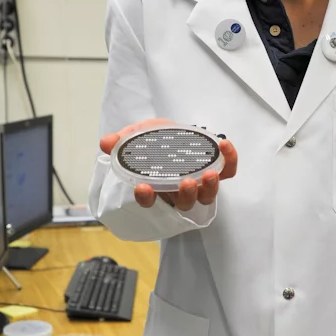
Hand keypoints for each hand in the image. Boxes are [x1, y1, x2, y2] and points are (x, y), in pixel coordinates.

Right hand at [100, 118, 237, 211]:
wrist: (177, 131)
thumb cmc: (158, 138)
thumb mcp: (139, 135)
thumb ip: (125, 140)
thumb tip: (106, 142)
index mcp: (158, 186)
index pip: (151, 201)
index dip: (147, 199)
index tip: (142, 189)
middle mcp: (179, 190)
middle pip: (184, 203)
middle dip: (185, 196)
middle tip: (185, 183)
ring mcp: (200, 183)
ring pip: (207, 195)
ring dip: (209, 187)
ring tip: (208, 173)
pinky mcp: (218, 171)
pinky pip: (228, 171)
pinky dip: (229, 160)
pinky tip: (224, 146)